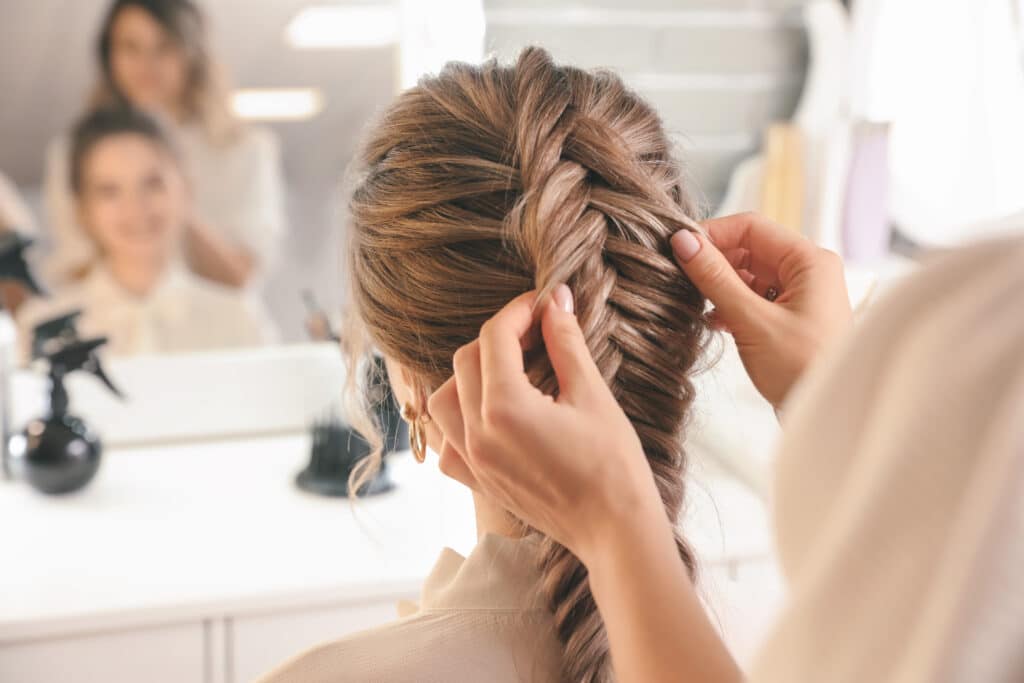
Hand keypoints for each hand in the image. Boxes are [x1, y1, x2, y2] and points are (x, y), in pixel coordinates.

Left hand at [427, 287, 664, 564]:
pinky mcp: (478, 483)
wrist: (615, 530)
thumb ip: (566, 342)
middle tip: (535, 331)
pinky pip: (447, 443)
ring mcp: (473, 462)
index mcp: (504, 408)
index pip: (494, 337)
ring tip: (509, 370)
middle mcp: (477, 434)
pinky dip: (459, 421)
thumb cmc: (613, 465)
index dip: (518, 311)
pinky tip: (491, 415)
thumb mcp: (592, 394)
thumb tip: (555, 301)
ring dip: (470, 375)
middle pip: (466, 361)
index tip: (542, 304)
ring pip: (444, 399)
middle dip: (498, 337)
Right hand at [671, 212, 851, 408]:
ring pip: (749, 274)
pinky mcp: (792, 317)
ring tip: (696, 303)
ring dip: (721, 286)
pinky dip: (732, 304)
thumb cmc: (802, 369)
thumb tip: (683, 241)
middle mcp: (808, 271)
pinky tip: (715, 321)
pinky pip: (755, 297)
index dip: (712, 235)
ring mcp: (802, 294)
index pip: (751, 227)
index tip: (678, 249)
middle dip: (714, 262)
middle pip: (749, 249)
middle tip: (681, 279)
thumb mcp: (751, 321)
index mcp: (809, 261)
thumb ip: (715, 278)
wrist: (828, 415)